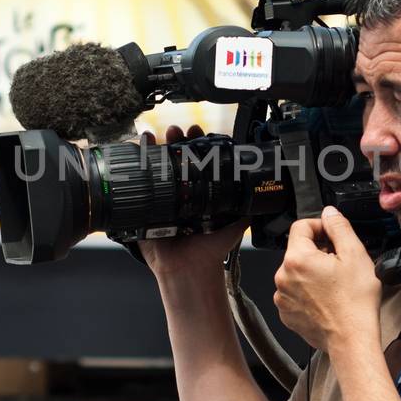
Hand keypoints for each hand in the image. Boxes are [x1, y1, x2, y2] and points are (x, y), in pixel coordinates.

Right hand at [137, 126, 246, 279]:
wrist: (190, 269)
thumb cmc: (211, 249)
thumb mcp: (235, 223)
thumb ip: (248, 207)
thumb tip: (267, 192)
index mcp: (198, 189)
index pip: (196, 158)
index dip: (197, 143)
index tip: (199, 131)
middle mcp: (179, 191)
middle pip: (174, 157)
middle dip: (175, 139)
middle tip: (177, 131)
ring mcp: (160, 198)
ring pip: (154, 165)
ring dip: (154, 146)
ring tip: (157, 136)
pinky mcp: (143, 208)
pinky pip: (135, 184)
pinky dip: (134, 164)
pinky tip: (136, 149)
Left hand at [273, 206, 380, 355]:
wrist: (352, 339)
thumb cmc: (355, 303)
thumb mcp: (355, 255)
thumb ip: (339, 227)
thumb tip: (329, 213)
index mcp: (297, 258)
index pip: (300, 226)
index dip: (320, 226)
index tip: (332, 234)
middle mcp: (283, 277)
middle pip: (298, 250)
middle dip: (318, 252)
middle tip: (339, 263)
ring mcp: (282, 297)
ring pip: (296, 272)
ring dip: (312, 272)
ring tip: (334, 284)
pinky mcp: (286, 313)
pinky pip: (294, 293)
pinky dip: (308, 291)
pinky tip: (326, 298)